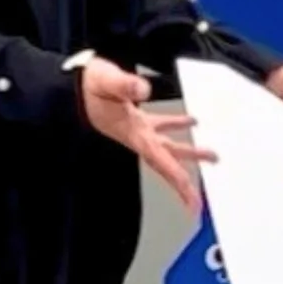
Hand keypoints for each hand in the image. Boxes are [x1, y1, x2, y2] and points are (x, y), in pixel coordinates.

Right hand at [77, 57, 210, 213]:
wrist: (71, 89)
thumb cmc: (88, 87)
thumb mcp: (105, 81)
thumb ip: (124, 84)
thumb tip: (143, 89)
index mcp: (134, 133)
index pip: (161, 162)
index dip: (178, 182)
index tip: (192, 203)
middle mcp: (138, 136)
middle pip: (166, 163)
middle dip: (184, 181)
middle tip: (200, 199)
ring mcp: (137, 130)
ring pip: (168, 146)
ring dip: (189, 153)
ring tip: (211, 155)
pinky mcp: (136, 119)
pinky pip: (161, 127)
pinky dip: (177, 125)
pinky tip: (192, 121)